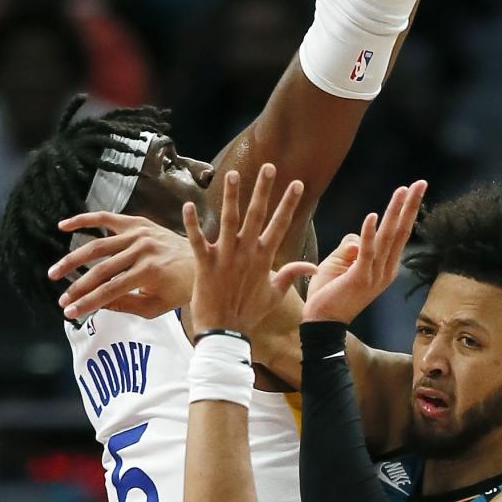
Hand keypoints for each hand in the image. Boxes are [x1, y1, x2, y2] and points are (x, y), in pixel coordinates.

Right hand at [49, 213, 194, 319]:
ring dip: (73, 259)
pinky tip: (63, 226)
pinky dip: (84, 220)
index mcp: (149, 272)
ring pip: (98, 245)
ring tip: (54, 273)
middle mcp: (143, 250)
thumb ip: (125, 305)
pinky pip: (107, 218)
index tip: (69, 312)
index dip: (87, 302)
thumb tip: (95, 304)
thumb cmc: (179, 289)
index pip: (110, 290)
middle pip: (101, 270)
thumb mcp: (155, 306)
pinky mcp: (138, 223)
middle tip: (61, 299)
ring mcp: (140, 234)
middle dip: (78, 287)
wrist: (201, 260)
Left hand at [183, 165, 315, 336]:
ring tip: (232, 174)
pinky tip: (188, 204)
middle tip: (269, 167)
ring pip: (229, 220)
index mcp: (264, 258)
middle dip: (264, 189)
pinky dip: (192, 223)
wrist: (226, 334)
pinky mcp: (205, 264)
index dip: (289, 203)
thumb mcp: (275, 295)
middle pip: (257, 215)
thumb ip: (291, 275)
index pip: (280, 224)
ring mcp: (226, 257)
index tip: (297, 183)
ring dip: (230, 196)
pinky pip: (197, 240)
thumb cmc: (249, 315)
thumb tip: (313, 266)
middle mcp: (247, 252)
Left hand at [301, 180, 425, 324]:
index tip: (413, 189)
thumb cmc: (330, 292)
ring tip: (402, 191)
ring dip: (394, 212)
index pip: (399, 233)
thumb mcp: (340, 262)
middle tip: (421, 183)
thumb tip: (359, 233)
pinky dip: (369, 233)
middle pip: (400, 231)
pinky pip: (366, 252)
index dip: (406, 211)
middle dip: (410, 206)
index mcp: (385, 267)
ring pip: (387, 238)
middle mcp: (385, 270)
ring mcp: (374, 275)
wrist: (322, 323)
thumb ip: (352, 246)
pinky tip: (372, 216)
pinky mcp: (359, 278)